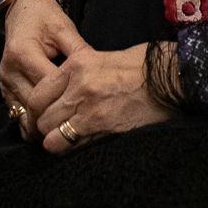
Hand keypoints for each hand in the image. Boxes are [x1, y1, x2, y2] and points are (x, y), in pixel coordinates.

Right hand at [0, 0, 86, 142]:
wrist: (22, 11)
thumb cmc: (45, 18)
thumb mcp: (64, 28)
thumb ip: (78, 51)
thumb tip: (97, 73)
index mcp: (23, 53)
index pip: (48, 84)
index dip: (68, 96)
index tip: (89, 107)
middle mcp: (10, 70)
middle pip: (35, 104)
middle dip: (57, 116)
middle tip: (80, 130)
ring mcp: (4, 82)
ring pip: (25, 114)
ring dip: (44, 125)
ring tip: (67, 134)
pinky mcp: (4, 89)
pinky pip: (17, 113)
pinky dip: (33, 122)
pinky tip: (50, 129)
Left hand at [29, 41, 175, 153]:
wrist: (172, 77)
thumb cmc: (143, 64)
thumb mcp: (104, 56)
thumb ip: (80, 71)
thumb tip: (66, 86)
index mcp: (76, 65)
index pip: (37, 93)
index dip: (36, 108)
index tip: (42, 114)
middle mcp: (78, 88)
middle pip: (40, 117)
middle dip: (43, 127)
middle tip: (51, 130)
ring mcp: (90, 110)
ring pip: (51, 137)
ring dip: (55, 141)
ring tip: (63, 141)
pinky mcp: (103, 129)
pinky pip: (74, 147)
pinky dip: (72, 150)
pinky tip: (79, 146)